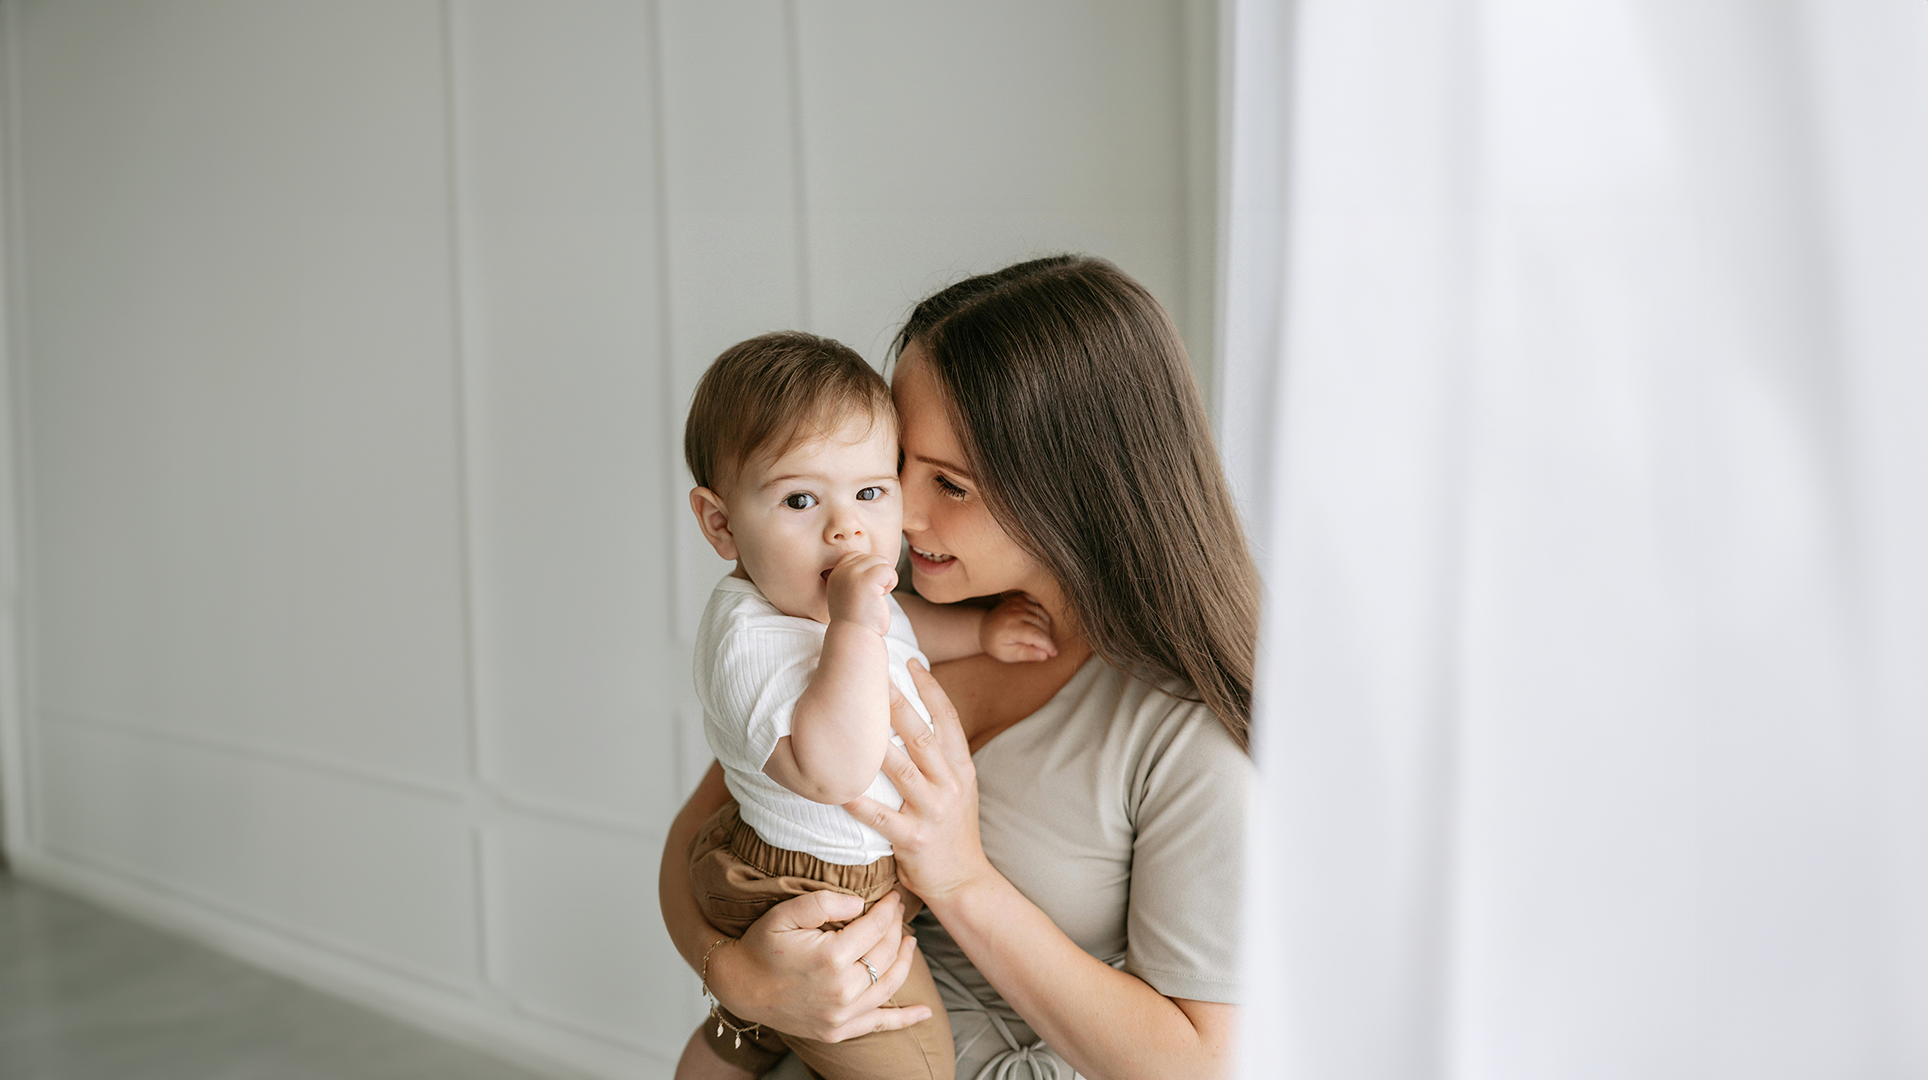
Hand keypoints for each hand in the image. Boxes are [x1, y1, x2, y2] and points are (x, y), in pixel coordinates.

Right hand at [706, 890, 931, 1042]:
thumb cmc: (762, 945)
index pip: (875, 927)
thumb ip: (824, 901)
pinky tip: (924, 1012)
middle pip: (885, 954)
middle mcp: (842, 990)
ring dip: (904, 961)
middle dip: (897, 929)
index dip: (888, 909)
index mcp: (831, 958)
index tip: (893, 896)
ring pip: (889, 985)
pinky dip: (905, 1020)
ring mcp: (841, 1015)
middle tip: (898, 912)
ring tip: (909, 942)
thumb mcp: (785, 913)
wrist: (740, 986)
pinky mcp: (838, 1031)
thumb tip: (861, 903)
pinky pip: (880, 1024)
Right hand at [826, 551, 896, 635]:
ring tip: (876, 596)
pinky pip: (888, 569)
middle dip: (878, 575)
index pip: (858, 556)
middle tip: (872, 596)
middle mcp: (841, 571)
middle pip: (871, 557)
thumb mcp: (849, 594)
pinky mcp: (866, 580)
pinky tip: (882, 596)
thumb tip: (875, 562)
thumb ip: (855, 577)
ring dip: (886, 579)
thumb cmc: (857, 620)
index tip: (867, 592)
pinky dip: (891, 582)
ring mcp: (852, 574)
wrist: (855, 638)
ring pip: (881, 561)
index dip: (869, 571)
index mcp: (836, 574)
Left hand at [844, 660, 997, 905]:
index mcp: (961, 769)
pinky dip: (858, 800)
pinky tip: (838, 786)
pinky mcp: (913, 838)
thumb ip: (940, 758)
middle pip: (921, 736)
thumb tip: (912, 719)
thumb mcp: (959, 788)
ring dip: (875, 743)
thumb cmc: (951, 830)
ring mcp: (933, 812)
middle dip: (897, 704)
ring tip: (851, 719)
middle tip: (873, 675)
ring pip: (901, 770)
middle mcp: (950, 785)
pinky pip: (880, 816)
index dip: (930, 688)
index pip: (948, 720)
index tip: (910, 661)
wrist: (964, 880)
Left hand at [980, 593, 1055, 662]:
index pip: (1038, 636)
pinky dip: (1042, 615)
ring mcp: (1019, 602)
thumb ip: (1025, 654)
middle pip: (1043, 626)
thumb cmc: (995, 644)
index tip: (1053, 653)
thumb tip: (1045, 655)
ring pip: (1044, 616)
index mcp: (1011, 627)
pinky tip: (1036, 623)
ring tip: (1036, 637)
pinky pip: (1040, 605)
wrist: (983, 626)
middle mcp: (1016, 612)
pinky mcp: (1021, 597)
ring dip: (1046, 628)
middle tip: (1039, 648)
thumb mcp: (1007, 655)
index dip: (1048, 646)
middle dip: (1046, 639)